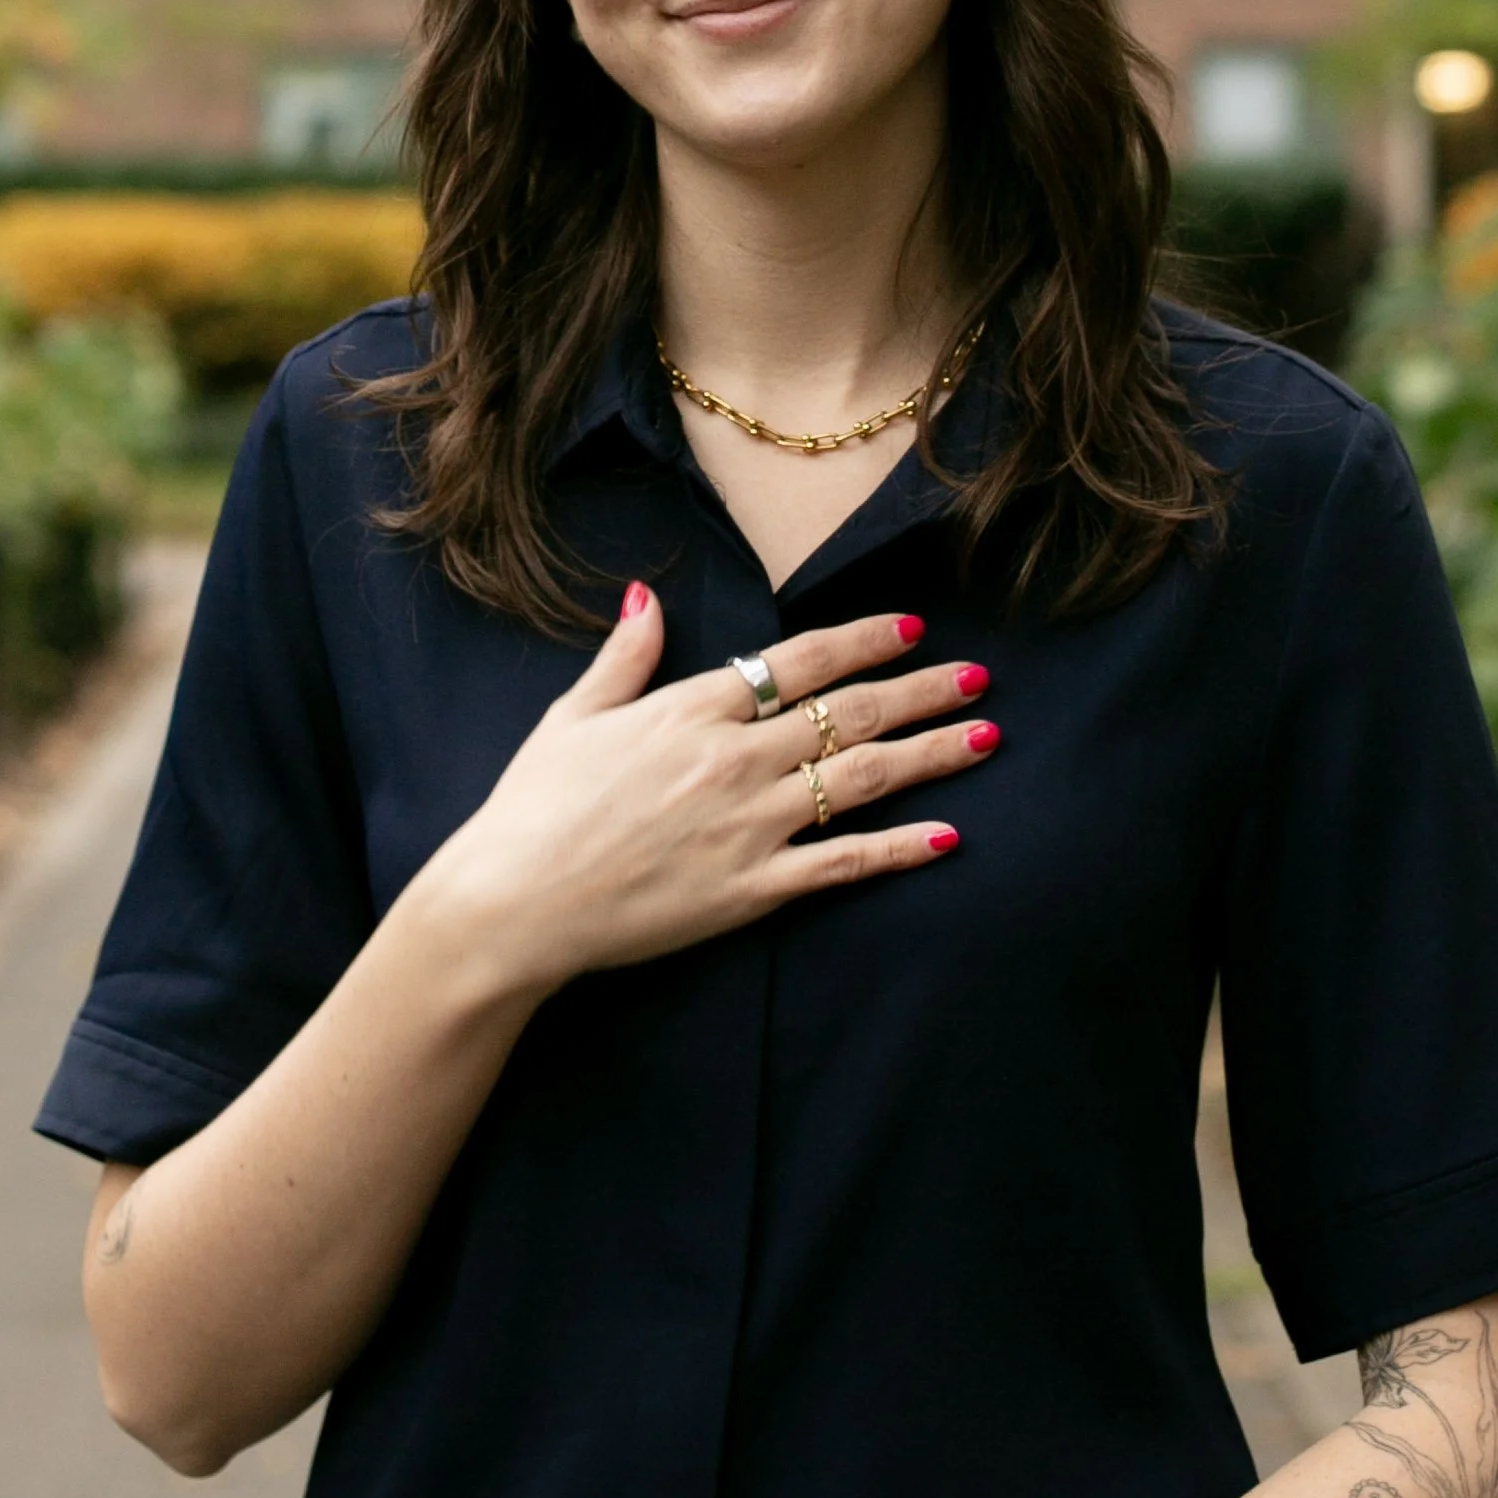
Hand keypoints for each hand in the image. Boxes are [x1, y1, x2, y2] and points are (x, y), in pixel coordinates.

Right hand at [420, 591, 992, 1000]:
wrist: (511, 903)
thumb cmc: (532, 808)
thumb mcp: (574, 717)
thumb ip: (625, 656)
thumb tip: (648, 594)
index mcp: (691, 709)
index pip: (800, 660)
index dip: (863, 641)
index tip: (912, 630)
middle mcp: (733, 759)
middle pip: (849, 713)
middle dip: (922, 692)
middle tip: (979, 678)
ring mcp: (748, 826)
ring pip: (861, 780)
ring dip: (930, 755)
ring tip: (985, 738)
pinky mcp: (751, 891)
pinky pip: (841, 865)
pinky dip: (898, 850)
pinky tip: (945, 837)